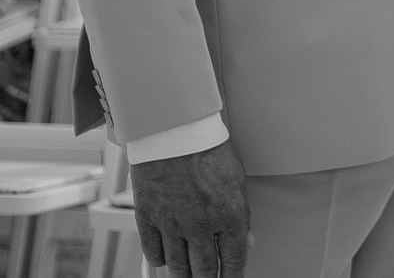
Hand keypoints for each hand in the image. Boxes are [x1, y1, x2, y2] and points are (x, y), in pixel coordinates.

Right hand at [131, 139, 248, 277]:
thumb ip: (240, 214)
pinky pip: (152, 251)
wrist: (173, 130)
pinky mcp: (148, 218)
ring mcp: (172, 225)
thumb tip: (246, 240)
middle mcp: (200, 226)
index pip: (234, 259)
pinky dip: (159, 260)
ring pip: (177, 265)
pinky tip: (164, 262)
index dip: (234, 275)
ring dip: (183, 275)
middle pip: (204, 269)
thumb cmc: (207, 147)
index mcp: (229, 215)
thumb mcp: (236, 179)